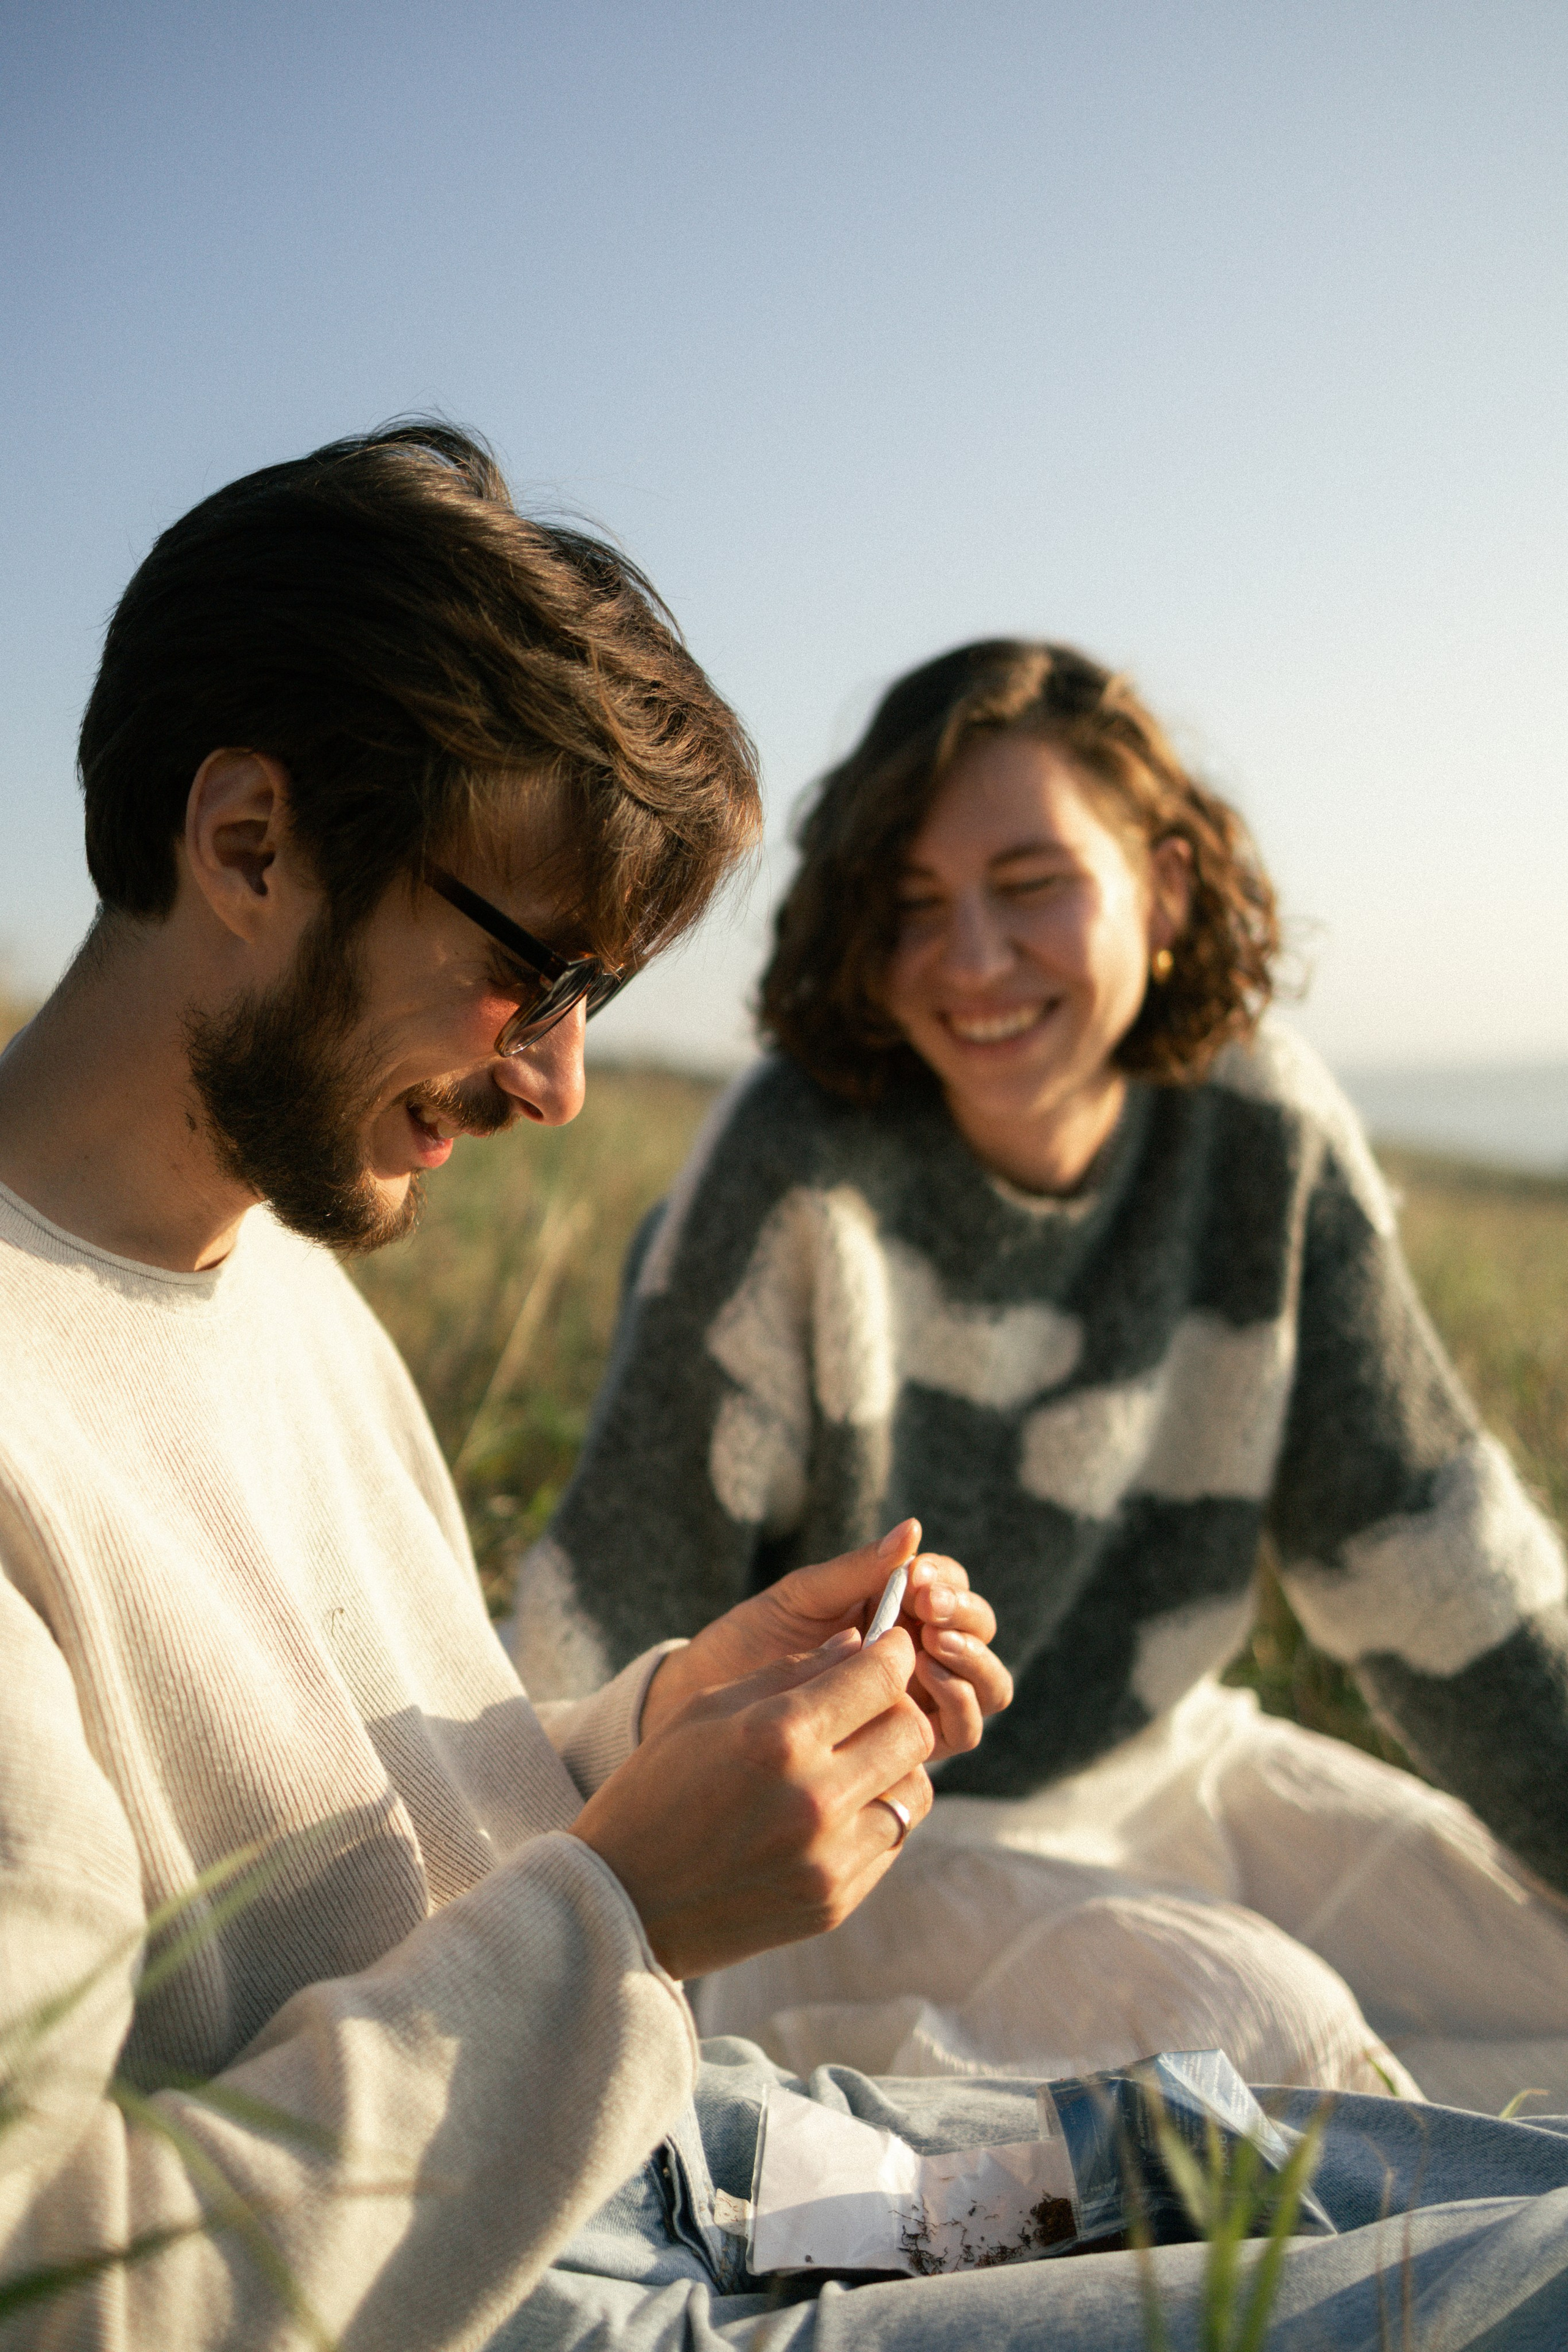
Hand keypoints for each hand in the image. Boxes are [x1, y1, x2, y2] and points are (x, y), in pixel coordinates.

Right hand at [574, 1625, 935, 1977]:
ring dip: (895, 1765)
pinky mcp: (836, 1901)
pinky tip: (836, 1808)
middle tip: (872, 1703)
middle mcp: (815, 1798)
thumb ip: (790, 1673)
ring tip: (854, 1759)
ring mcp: (830, 1858)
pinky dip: (876, 1815)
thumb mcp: (707, 1709)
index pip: (881, 1677)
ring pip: (916, 1790)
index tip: (889, 1648)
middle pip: (913, 1731)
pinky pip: (892, 1841)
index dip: (893, 1653)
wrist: (623, 1901)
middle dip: (900, 1705)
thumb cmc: (655, 1789)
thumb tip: (858, 1645)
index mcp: (778, 1737)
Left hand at [641, 1520, 1012, 1765]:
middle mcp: (919, 1655)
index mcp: (898, 1609)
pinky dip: (958, 1705)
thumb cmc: (753, 1639)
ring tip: (930, 1646)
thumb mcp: (803, 1596)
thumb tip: (912, 1529)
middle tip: (928, 1610)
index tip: (917, 1579)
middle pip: (979, 1635)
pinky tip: (918, 1686)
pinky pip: (960, 1731)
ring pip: (986, 1687)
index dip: (946, 1582)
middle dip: (965, 1618)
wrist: (712, 1700)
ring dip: (972, 1663)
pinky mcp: (909, 1745)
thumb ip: (859, 1569)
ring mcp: (919, 1700)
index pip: (952, 1590)